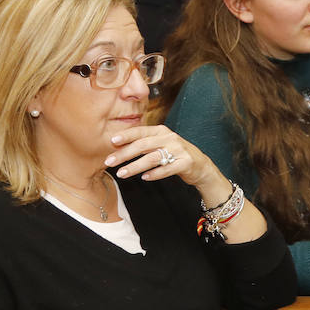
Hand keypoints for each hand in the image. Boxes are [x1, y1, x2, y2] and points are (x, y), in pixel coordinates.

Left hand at [106, 125, 227, 200]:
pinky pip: (167, 169)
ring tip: (122, 173)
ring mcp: (178, 150)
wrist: (200, 165)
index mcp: (161, 131)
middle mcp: (170, 138)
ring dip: (135, 166)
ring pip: (152, 158)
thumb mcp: (160, 144)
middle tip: (109, 162)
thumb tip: (118, 146)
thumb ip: (143, 143)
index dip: (126, 136)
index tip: (111, 141)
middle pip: (143, 145)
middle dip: (124, 154)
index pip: (140, 132)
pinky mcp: (185, 163)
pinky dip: (155, 174)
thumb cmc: (175, 154)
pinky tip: (144, 178)